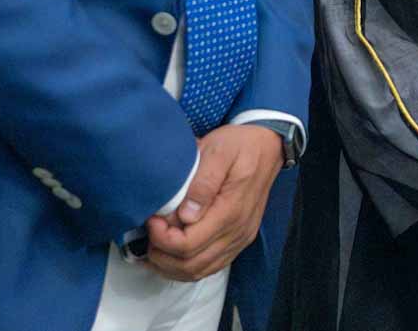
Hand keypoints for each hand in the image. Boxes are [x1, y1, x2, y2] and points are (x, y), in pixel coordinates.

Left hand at [144, 123, 283, 281]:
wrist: (268, 146)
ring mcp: (239, 239)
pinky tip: (171, 253)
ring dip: (171, 265)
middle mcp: (237, 232)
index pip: (188, 245)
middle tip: (149, 232)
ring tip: (155, 244)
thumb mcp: (218, 151)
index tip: (151, 219)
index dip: (162, 238)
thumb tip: (186, 215)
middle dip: (161, 255)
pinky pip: (210, 267)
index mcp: (231, 211)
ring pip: (198, 271)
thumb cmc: (239, 145)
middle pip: (190, 264)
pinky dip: (186, 267)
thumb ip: (203, 182)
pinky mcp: (239, 240)